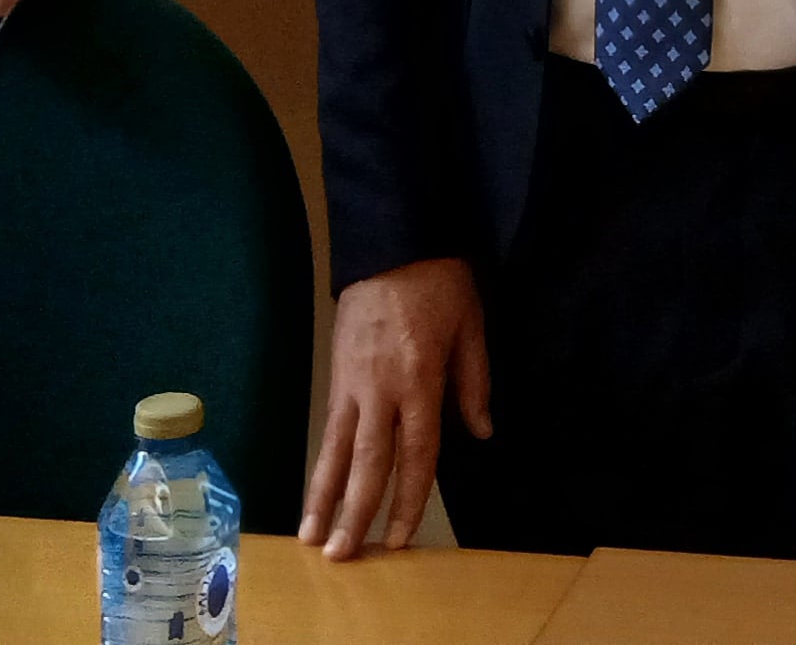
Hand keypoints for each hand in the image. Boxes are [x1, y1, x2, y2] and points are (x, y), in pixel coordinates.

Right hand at [300, 258, 489, 560]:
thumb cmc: (440, 281)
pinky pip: (328, 428)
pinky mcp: (335, 373)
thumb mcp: (472, 327)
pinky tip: (314, 491)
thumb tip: (482, 432)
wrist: (392, 238)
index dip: (408, 500)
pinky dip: (320, 463)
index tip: (399, 539)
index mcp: (420, 380)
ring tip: (313, 538)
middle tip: (341, 557)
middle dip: (354, 512)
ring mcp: (352, 382)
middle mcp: (381, 389)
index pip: (416, 455)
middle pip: (368, 463)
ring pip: (336, 450)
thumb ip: (474, 383)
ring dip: (324, 497)